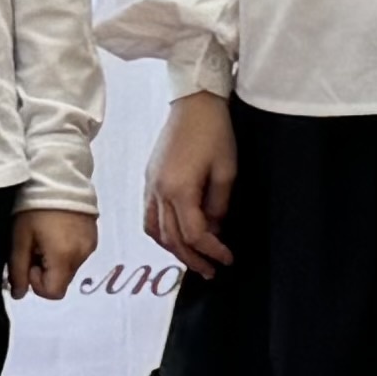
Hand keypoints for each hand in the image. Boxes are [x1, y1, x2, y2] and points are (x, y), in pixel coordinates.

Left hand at [8, 205, 98, 299]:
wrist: (59, 175)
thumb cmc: (34, 207)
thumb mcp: (20, 238)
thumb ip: (18, 270)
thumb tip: (18, 295)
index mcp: (64, 258)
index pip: (53, 293)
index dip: (37, 283)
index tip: (30, 260)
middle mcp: (82, 255)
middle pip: (62, 280)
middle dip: (46, 270)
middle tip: (34, 246)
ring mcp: (91, 244)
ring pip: (69, 267)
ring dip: (56, 259)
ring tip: (45, 235)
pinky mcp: (94, 234)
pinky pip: (78, 253)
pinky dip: (66, 249)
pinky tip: (57, 230)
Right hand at [146, 93, 239, 277]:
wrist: (194, 104)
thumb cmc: (214, 133)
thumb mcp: (226, 171)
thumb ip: (218, 205)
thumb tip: (213, 230)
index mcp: (179, 190)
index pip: (194, 234)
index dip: (211, 251)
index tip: (227, 258)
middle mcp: (159, 192)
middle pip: (172, 238)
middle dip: (192, 259)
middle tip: (211, 271)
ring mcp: (150, 186)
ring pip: (155, 231)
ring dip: (174, 250)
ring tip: (193, 259)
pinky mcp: (149, 179)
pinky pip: (149, 216)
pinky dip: (160, 233)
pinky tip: (174, 237)